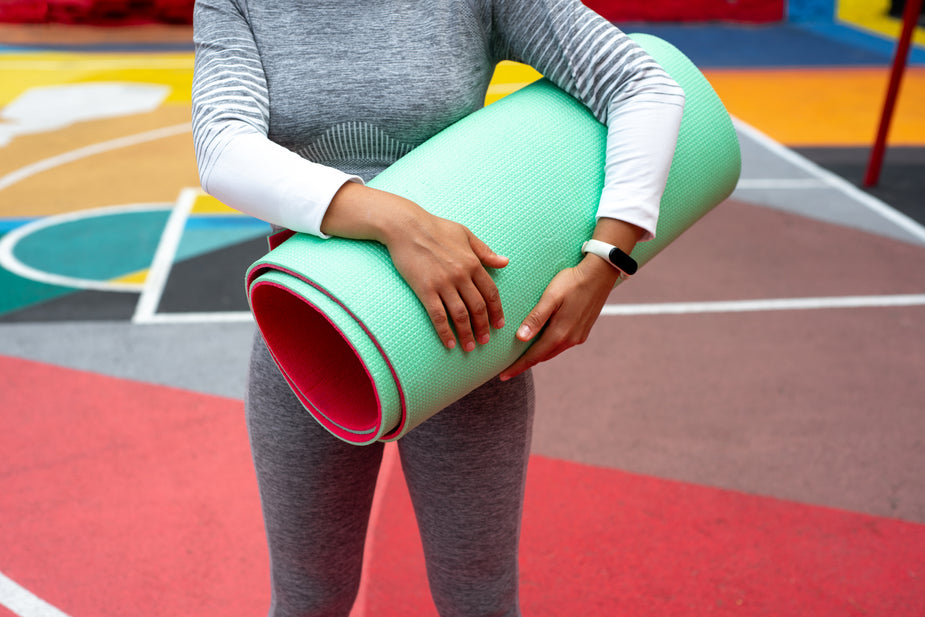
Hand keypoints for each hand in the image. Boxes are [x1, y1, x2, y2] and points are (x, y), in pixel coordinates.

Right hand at [321, 181, 507, 350]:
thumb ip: (485, 251)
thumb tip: (505, 262)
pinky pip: (438, 315)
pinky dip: (445, 332)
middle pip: (478, 307)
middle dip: (483, 327)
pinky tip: (449, 343)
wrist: (406, 226)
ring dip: (467, 333)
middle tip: (485, 341)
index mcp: (473, 262)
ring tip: (470, 346)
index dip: (496, 311)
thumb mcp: (465, 234)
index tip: (499, 324)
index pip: (491, 292)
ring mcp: (443, 283)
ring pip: (460, 314)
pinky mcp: (425, 289)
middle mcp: (461, 275)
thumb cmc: (436, 227)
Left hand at [498, 216, 642, 380]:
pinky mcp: (583, 330)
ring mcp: (578, 336)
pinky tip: (541, 342)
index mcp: (560, 333)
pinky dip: (549, 347)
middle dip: (525, 363)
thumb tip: (521, 338)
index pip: (533, 356)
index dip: (517, 366)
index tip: (503, 376)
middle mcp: (570, 339)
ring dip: (537, 355)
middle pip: (542, 356)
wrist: (600, 273)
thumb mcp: (551, 297)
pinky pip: (561, 344)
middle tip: (508, 369)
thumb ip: (536, 318)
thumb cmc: (572, 281)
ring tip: (522, 358)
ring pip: (552, 351)